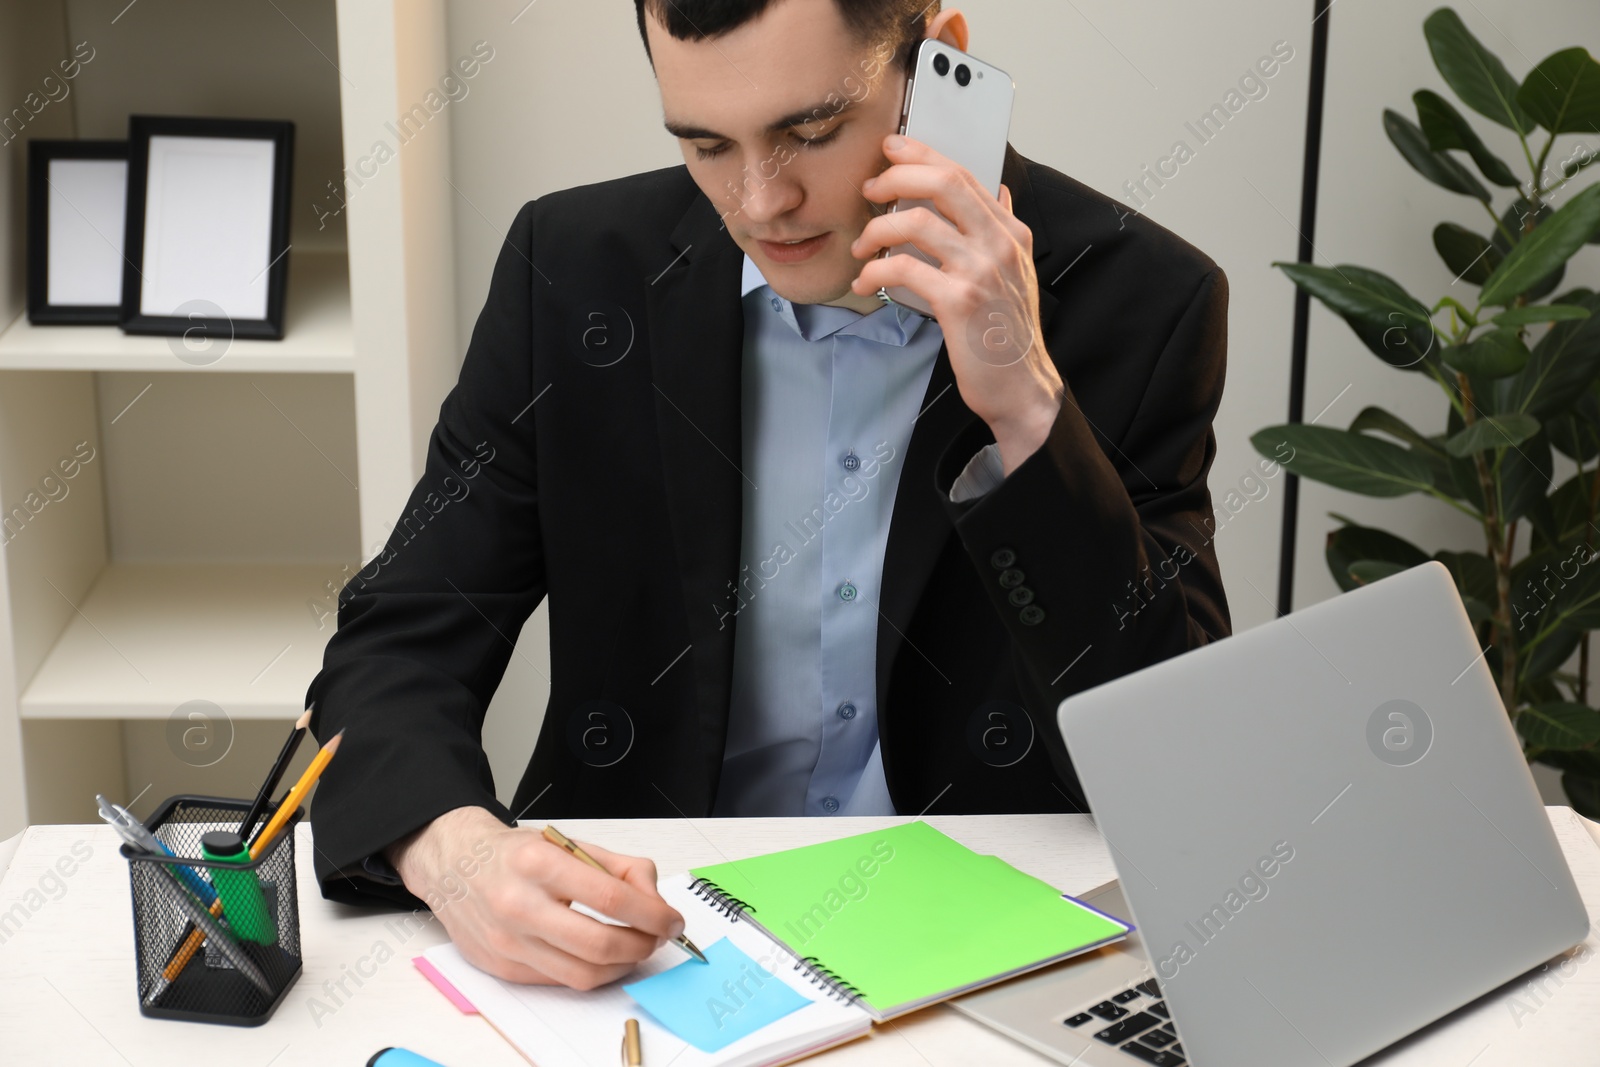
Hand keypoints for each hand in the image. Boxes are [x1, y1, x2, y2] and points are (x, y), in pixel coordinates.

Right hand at [386, 805, 685, 989]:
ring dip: (622, 965)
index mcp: (539, 864)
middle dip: (643, 945)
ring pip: (583, 974)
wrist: (453, 865)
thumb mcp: (567, 843)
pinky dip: (590, 971)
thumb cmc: (513, 854)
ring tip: (633, 947)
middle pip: (600, 944)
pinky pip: (560, 980)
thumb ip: (618, 868)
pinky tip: (599, 955)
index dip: (653, 915)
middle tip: (657, 937)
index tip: (671, 920)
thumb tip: (654, 900)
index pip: (612, 899)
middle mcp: (519, 905)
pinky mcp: (502, 968)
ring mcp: (508, 942)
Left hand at [850, 134, 1063, 474]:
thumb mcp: (1018, 271)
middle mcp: (999, 244)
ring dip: (876, 230)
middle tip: (869, 190)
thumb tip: (997, 192)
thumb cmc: (1009, 335)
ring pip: (916, 222)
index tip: (891, 148)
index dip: (922, 154)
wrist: (1022, 387)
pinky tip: (867, 282)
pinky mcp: (959, 301)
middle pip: (942, 183)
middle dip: (895, 177)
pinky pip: (905, 269)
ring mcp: (980, 271)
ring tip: (862, 248)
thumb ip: (1005, 229)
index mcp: (1011, 232)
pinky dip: (876, 272)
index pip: (963, 174)